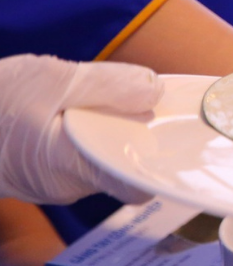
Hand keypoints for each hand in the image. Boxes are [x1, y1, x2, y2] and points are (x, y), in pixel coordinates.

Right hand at [0, 55, 161, 203]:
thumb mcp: (49, 79)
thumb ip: (107, 86)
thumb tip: (156, 92)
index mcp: (72, 168)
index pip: (136, 185)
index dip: (158, 159)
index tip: (168, 128)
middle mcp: (62, 186)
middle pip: (118, 164)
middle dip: (127, 131)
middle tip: (123, 97)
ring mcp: (44, 183)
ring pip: (94, 158)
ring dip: (99, 129)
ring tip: (83, 100)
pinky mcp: (31, 174)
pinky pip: (69, 157)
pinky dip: (76, 135)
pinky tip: (61, 110)